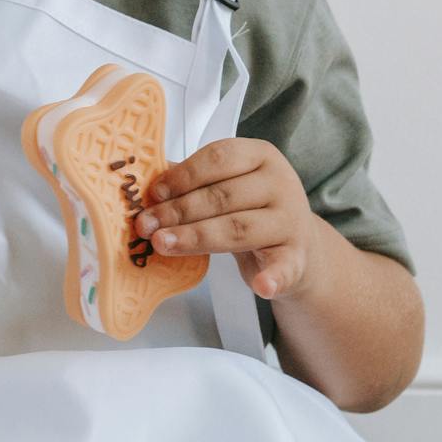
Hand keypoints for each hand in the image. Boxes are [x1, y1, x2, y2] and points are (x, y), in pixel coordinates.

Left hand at [133, 138, 322, 300]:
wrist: (296, 241)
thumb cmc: (250, 208)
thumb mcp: (225, 185)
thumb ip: (192, 182)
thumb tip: (143, 182)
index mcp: (260, 156)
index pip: (219, 158)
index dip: (184, 175)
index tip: (154, 193)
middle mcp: (280, 183)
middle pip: (223, 196)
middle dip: (179, 211)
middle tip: (146, 225)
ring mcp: (291, 220)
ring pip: (238, 229)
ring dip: (196, 237)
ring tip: (163, 244)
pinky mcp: (297, 256)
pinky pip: (284, 267)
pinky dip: (273, 277)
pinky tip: (260, 285)